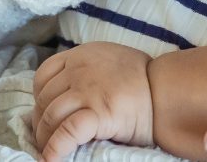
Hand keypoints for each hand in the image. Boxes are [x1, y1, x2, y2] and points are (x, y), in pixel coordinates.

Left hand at [32, 42, 154, 160]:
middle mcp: (80, 69)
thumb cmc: (141, 80)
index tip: (45, 113)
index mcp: (82, 55)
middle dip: (41, 121)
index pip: (44, 75)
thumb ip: (86, 69)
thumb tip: (65, 92)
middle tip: (46, 137)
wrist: (167, 91)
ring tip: (49, 150)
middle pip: (44, 98)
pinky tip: (50, 159)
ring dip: (45, 137)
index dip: (39, 98)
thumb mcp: (109, 61)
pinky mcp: (98, 113)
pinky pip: (67, 132)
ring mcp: (88, 90)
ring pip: (51, 115)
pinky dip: (55, 148)